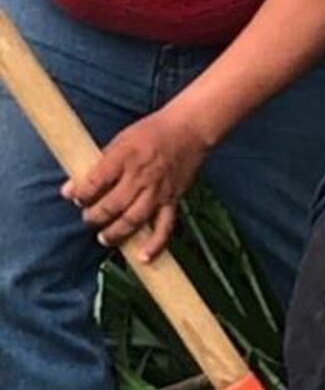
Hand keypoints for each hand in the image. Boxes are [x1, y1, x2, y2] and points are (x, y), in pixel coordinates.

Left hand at [62, 104, 210, 260]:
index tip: (72, 198)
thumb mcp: (120, 140)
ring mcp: (157, 192)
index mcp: (123, 157)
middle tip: (87, 219)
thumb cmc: (151, 133)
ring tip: (104, 238)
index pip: (96, 181)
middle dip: (95, 216)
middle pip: (112, 205)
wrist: (187, 131)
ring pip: (133, 220)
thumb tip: (75, 186)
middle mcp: (140, 177)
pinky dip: (155, 245)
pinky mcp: (172, 201)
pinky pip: (164, 227)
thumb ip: (100, 164)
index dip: (81, 193)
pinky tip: (144, 257)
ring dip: (116, 233)